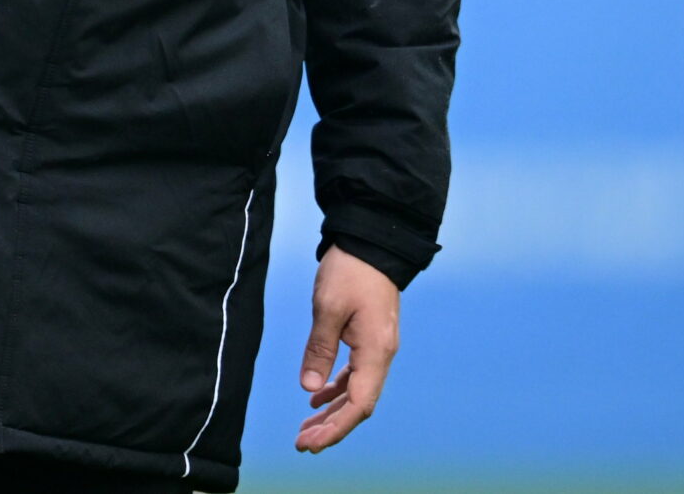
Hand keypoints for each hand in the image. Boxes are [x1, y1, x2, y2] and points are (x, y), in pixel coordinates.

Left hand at [296, 245, 399, 452]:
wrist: (371, 240)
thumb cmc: (351, 270)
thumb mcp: (328, 308)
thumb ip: (320, 349)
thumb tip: (310, 389)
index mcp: (376, 351)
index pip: (359, 404)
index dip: (336, 428)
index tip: (310, 443)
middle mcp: (382, 354)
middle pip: (359, 404)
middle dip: (332, 427)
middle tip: (302, 443)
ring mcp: (377, 346)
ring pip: (357, 391)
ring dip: (333, 412)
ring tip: (305, 428)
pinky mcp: (369, 337)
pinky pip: (356, 374)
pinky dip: (337, 389)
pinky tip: (317, 398)